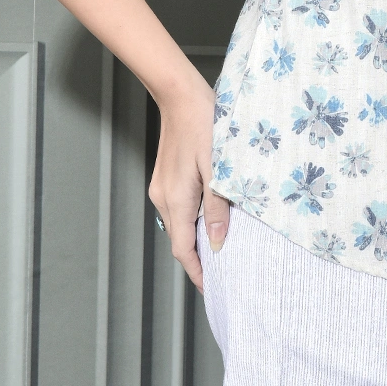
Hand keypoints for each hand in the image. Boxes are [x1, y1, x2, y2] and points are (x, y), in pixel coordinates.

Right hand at [148, 71, 229, 291]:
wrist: (179, 95)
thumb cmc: (204, 125)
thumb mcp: (218, 167)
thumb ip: (218, 207)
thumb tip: (218, 244)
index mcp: (176, 200)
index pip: (184, 250)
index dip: (198, 273)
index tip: (213, 289)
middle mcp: (163, 198)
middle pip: (180, 240)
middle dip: (199, 258)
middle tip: (225, 270)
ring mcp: (161, 187)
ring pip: (179, 224)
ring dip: (196, 238)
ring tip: (221, 246)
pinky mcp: (164, 177)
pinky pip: (177, 208)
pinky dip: (192, 220)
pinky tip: (210, 215)